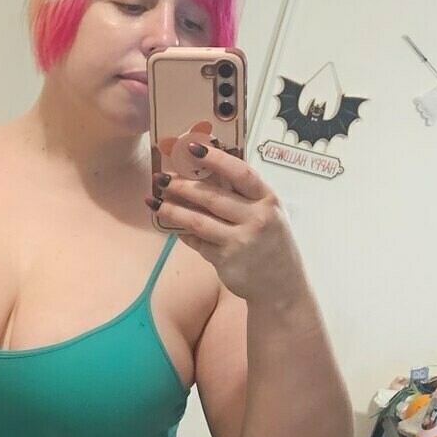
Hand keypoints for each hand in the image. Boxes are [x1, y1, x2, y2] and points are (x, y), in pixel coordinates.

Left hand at [147, 139, 305, 306]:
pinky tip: (172, 227)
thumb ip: (246, 196)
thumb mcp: (270, 215)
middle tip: (160, 177)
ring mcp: (240, 241)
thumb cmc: (273, 245)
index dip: (215, 159)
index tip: (192, 148)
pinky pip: (198, 242)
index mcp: (269, 200)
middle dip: (182, 185)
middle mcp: (257, 218)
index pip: (240, 172)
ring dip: (173, 210)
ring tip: (154, 201)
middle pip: (212, 196)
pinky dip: (184, 234)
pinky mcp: (226, 260)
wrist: (282, 288)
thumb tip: (207, 172)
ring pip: (198, 221)